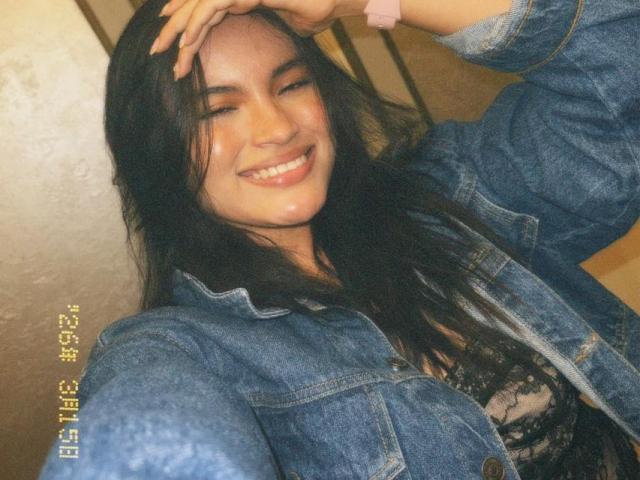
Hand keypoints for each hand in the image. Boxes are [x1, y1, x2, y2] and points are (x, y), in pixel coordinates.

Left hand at [150, 0, 361, 78]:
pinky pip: (211, 7)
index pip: (206, 12)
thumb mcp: (293, 27)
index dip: (188, 28)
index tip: (175, 50)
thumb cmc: (319, 7)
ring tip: (162, 50)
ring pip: (196, 7)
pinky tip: (186, 44)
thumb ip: (281, 32)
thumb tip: (283, 44)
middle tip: (155, 49)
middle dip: (172, 28)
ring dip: (177, 29)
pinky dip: (196, 25)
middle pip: (194, 8)